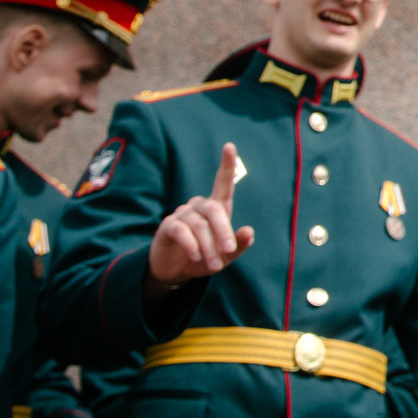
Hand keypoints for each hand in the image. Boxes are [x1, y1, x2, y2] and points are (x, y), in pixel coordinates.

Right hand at [146, 145, 255, 290]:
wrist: (176, 272)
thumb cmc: (205, 258)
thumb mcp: (225, 256)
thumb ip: (238, 245)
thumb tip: (249, 231)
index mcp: (216, 208)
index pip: (223, 183)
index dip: (226, 165)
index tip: (229, 146)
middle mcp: (198, 206)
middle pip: (214, 209)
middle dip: (224, 231)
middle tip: (228, 250)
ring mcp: (182, 215)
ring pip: (199, 224)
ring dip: (208, 246)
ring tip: (214, 265)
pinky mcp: (167, 227)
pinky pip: (181, 231)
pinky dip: (191, 245)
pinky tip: (196, 256)